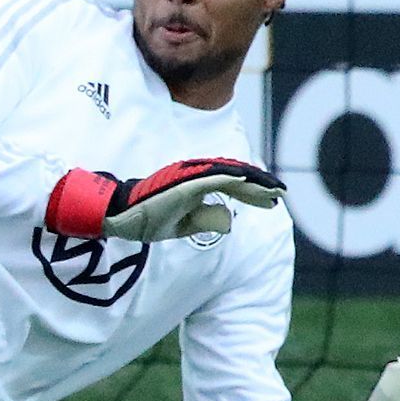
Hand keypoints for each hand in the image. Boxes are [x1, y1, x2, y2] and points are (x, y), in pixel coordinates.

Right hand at [44, 158, 284, 241]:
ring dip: (251, 181)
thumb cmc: (146, 218)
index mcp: (196, 186)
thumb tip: (230, 219)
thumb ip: (205, 219)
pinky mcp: (181, 183)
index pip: (231, 186)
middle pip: (234, 177)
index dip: (253, 192)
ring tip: (272, 189)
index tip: (273, 201)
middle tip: (281, 193)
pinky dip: (228, 178)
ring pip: (227, 175)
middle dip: (259, 185)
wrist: (118, 216)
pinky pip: (209, 178)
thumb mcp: (183, 225)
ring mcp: (188, 178)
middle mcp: (195, 178)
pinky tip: (245, 180)